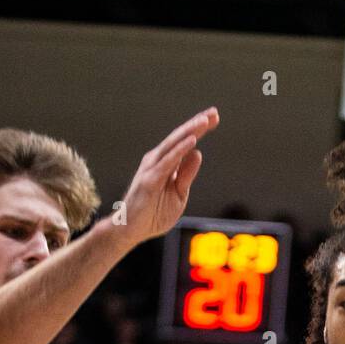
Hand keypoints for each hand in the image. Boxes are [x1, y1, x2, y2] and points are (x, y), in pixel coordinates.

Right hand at [115, 109, 218, 244]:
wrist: (130, 231)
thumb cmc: (153, 214)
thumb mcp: (178, 194)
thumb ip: (186, 175)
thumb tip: (197, 153)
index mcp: (166, 163)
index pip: (184, 142)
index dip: (198, 129)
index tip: (215, 117)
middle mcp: (157, 161)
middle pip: (179, 137)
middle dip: (197, 124)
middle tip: (214, 113)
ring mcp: (151, 169)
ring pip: (173, 145)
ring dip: (189, 132)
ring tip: (205, 121)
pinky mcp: (149, 180)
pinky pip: (167, 162)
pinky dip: (180, 151)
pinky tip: (192, 141)